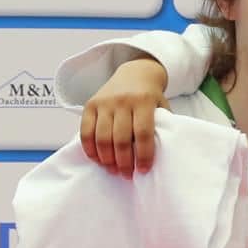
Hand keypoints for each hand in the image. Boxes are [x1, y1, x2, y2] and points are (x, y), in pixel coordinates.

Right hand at [79, 57, 169, 175]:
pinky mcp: (90, 105)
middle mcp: (123, 101)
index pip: (143, 133)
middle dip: (123, 162)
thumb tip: (161, 156)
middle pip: (121, 139)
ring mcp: (104, 103)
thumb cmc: (151, 97)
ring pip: (102, 137)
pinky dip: (90, 148)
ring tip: (113, 170)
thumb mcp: (162, 107)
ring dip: (107, 159)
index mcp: (144, 102)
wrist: (135, 73)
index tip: (143, 170)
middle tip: (126, 175)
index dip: (143, 155)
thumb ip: (161, 126)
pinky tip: (98, 159)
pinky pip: (86, 131)